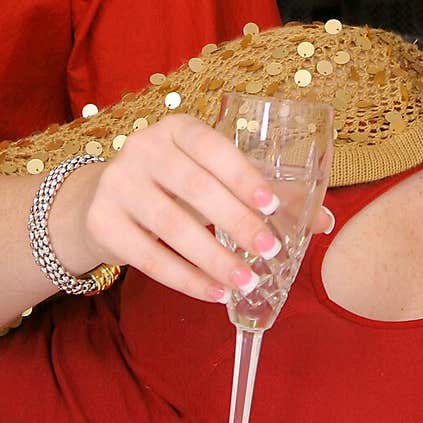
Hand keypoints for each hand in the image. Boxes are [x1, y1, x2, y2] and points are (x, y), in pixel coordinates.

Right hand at [73, 114, 334, 303]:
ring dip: (214, 258)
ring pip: (172, 226)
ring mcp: (117, 184)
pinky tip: (214, 293)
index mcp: (175, 129)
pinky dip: (185, 279)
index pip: (211, 146)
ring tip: (246, 282)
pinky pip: (148, 257)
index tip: (271, 205)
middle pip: (194, 187)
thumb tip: (323, 220)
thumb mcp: (208, 179)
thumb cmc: (171, 188)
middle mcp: (142, 148)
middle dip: (236, 222)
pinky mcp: (102, 222)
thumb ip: (260, 196)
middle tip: (268, 252)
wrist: (98, 202)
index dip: (241, 174)